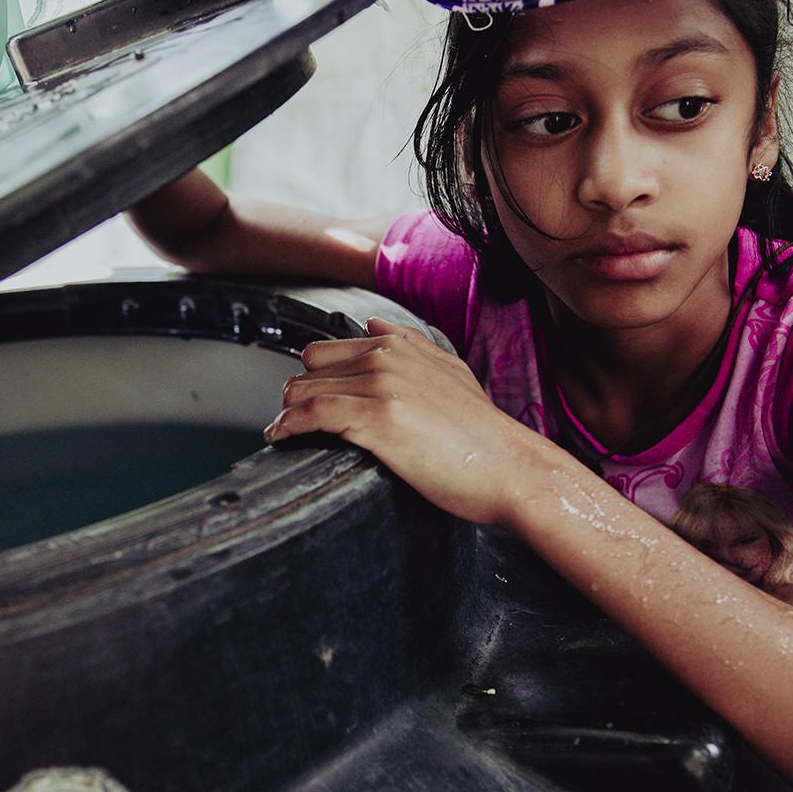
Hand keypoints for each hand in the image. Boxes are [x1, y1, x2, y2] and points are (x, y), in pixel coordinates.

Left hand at [263, 317, 547, 526]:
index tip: (306, 400)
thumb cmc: (482, 434)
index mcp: (400, 345)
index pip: (328, 350)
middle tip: (297, 421)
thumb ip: (410, 345)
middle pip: (310, 367)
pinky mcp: (375, 419)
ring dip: (287, 413)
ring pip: (303, 389)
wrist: (511, 467)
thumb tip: (373, 324)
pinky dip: (288, 426)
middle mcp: (386, 357)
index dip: (314, 378)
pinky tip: (281, 438)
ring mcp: (380, 386)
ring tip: (284, 434)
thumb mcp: (449, 372)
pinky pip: (311, 414)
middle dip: (298, 394)